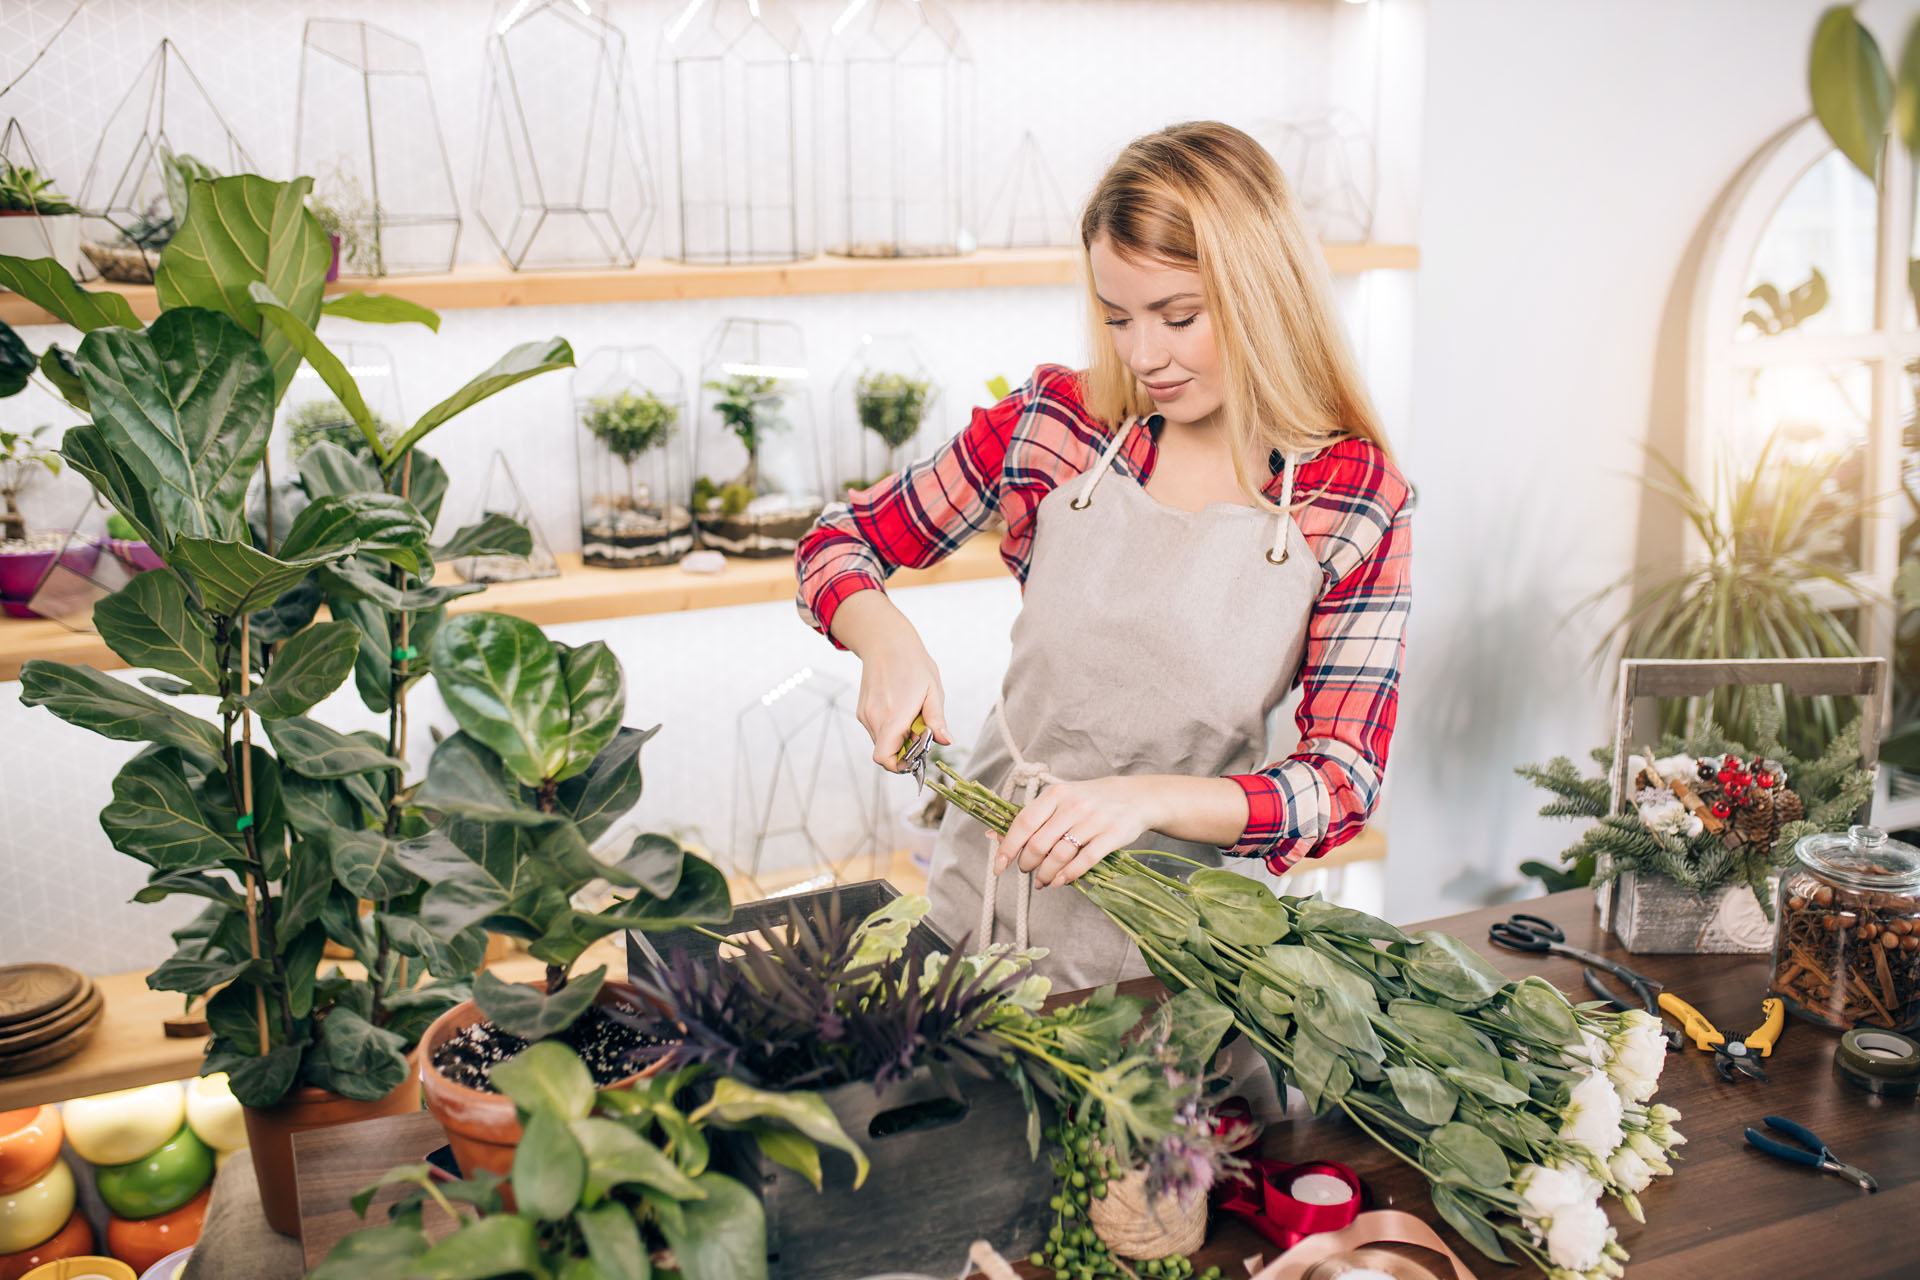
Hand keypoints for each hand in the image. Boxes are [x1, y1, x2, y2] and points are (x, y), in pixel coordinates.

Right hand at [852, 627, 951, 771]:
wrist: (885, 641)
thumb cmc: (912, 663)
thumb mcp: (933, 690)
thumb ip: (936, 719)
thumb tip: (945, 741)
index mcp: (894, 715)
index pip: (885, 758)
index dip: (901, 765)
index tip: (917, 755)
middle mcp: (874, 718)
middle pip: (886, 753)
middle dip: (905, 750)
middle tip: (921, 730)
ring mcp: (866, 715)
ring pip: (882, 742)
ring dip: (898, 738)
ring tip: (911, 715)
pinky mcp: (862, 711)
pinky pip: (877, 731)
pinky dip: (890, 729)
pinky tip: (900, 708)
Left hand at [996, 776, 1162, 887]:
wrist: (1136, 797)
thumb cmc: (1090, 800)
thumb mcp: (1061, 800)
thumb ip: (1031, 817)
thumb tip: (992, 835)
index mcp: (1056, 795)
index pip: (1023, 822)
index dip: (1007, 847)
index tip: (999, 865)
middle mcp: (1073, 806)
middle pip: (1039, 843)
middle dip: (1027, 864)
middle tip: (1026, 871)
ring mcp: (1094, 820)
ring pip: (1059, 856)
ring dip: (1045, 874)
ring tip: (1041, 881)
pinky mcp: (1111, 836)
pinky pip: (1084, 862)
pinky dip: (1067, 876)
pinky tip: (1059, 882)